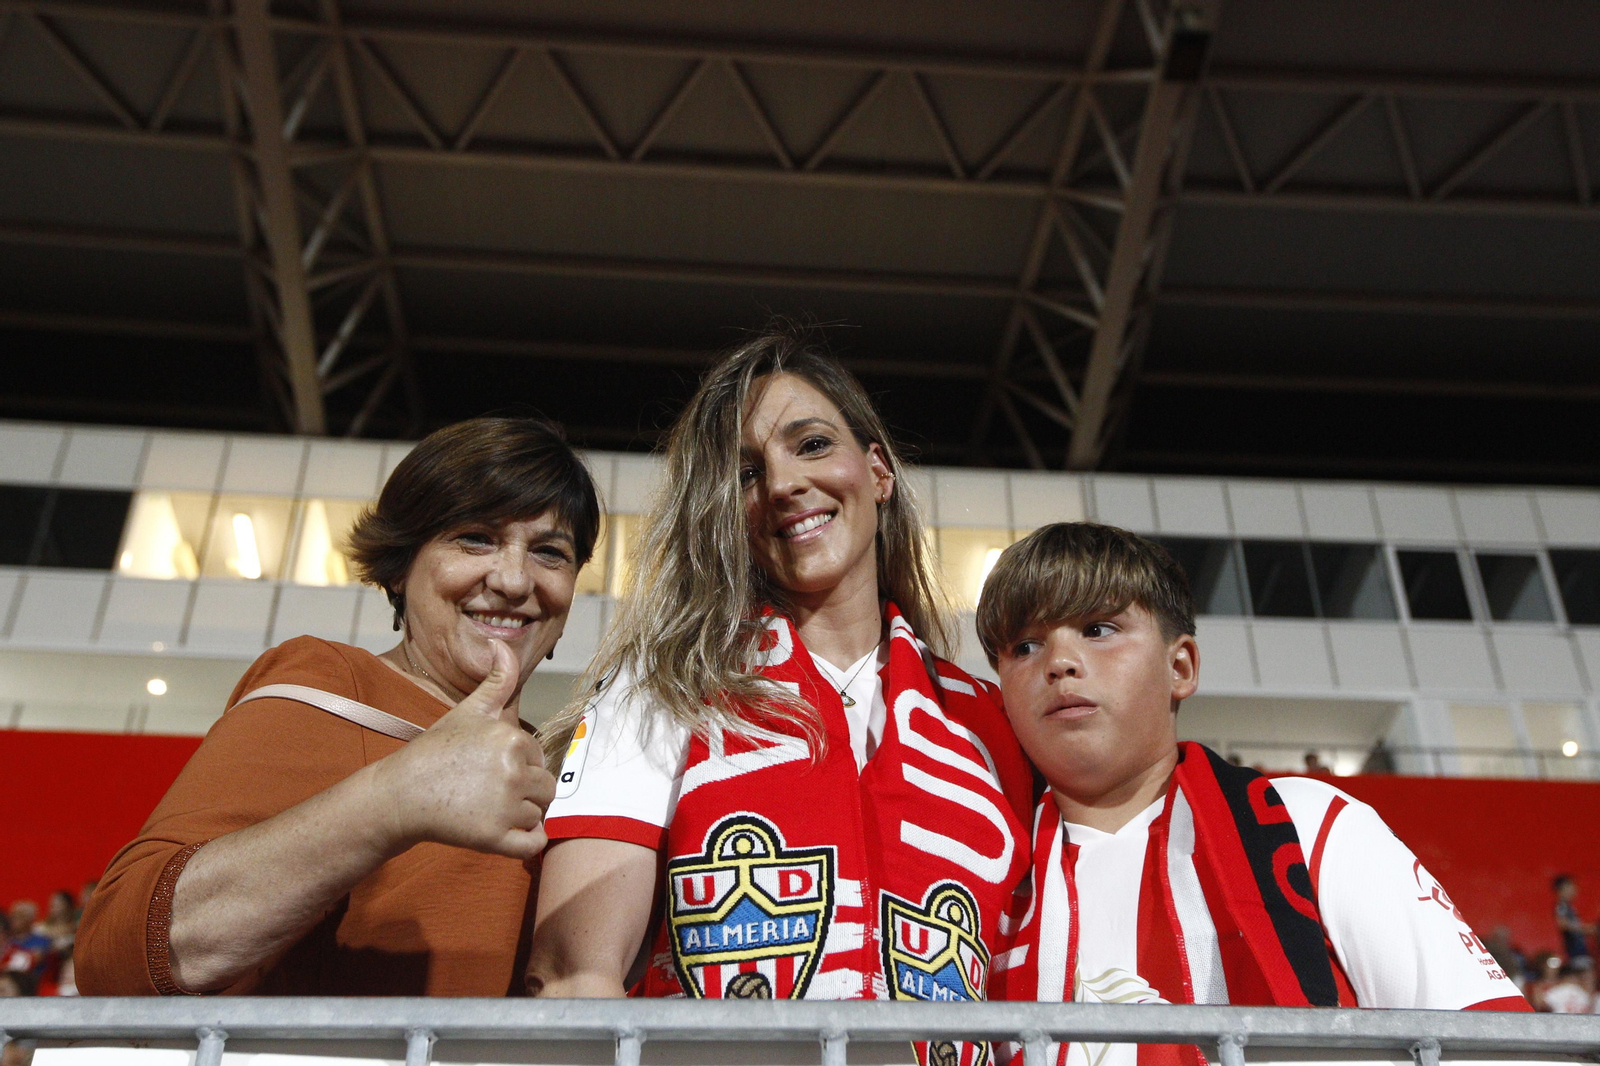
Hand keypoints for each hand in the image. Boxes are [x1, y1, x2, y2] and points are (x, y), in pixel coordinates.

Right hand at [368, 640, 555, 860]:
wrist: (402, 794)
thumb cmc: (436, 751)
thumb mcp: (467, 711)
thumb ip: (496, 681)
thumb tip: (504, 645)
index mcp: (512, 739)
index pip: (539, 758)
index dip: (520, 765)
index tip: (490, 768)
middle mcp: (513, 771)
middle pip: (546, 788)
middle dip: (525, 791)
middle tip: (491, 792)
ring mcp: (505, 806)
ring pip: (539, 814)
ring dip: (522, 815)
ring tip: (489, 807)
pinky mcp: (495, 838)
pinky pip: (535, 842)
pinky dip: (529, 840)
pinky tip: (509, 832)